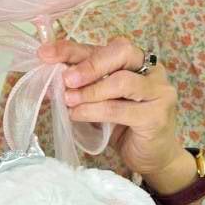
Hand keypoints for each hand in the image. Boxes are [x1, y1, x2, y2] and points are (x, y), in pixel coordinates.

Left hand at [37, 34, 187, 185]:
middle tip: (65, 79)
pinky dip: (94, 111)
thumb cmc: (124, 125)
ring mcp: (158, 91)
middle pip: (121, 53)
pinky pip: (121, 109)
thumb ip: (79, 87)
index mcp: (134, 61)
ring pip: (122, 82)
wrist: (152, 157)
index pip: (101, 47)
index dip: (72, 49)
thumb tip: (46, 82)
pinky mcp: (157, 116)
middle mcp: (151, 70)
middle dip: (89, 64)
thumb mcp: (98, 101)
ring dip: (90, 91)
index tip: (45, 54)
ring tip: (68, 100)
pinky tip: (77, 115)